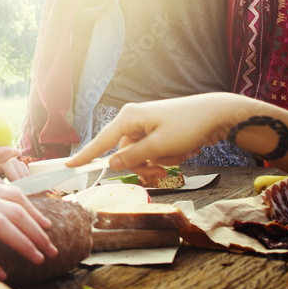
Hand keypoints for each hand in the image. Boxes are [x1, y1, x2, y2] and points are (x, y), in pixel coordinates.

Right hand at [65, 95, 239, 177]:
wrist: (217, 114)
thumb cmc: (188, 125)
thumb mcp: (161, 146)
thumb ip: (135, 157)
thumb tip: (112, 164)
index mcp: (128, 118)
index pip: (101, 140)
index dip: (86, 155)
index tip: (70, 166)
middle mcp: (133, 120)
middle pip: (125, 153)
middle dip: (143, 166)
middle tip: (162, 174)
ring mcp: (146, 125)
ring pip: (141, 155)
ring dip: (159, 162)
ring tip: (179, 157)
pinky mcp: (157, 131)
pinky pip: (153, 151)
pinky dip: (167, 156)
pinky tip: (183, 149)